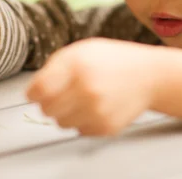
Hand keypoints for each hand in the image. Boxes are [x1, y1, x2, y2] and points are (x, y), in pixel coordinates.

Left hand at [26, 38, 157, 135]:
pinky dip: (84, 121)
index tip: (39, 91)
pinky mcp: (106, 127)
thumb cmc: (111, 60)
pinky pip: (79, 131)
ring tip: (83, 98)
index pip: (37, 92)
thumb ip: (54, 68)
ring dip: (66, 113)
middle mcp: (86, 89)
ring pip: (60, 123)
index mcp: (76, 65)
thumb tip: (33, 93)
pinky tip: (97, 106)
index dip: (35, 92)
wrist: (149, 75)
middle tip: (63, 93)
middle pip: (46, 110)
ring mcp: (97, 110)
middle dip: (50, 102)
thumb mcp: (81, 50)